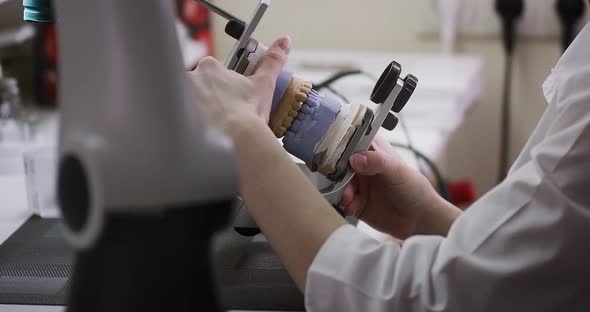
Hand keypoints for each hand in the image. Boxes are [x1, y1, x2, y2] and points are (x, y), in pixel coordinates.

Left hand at [188, 36, 290, 136]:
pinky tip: (206, 134)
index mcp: (209, 67)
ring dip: (200, 112)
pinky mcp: (177, 118)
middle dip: (210, 99)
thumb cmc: (248, 112)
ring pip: (190, 103)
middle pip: (199, 87)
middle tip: (226, 113)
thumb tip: (284, 41)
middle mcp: (190, 79)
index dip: (224, 86)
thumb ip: (273, 61)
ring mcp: (180, 99)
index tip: (232, 98)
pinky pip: (183, 121)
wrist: (236, 139)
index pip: (213, 72)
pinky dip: (191, 126)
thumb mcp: (264, 83)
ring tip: (217, 126)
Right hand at [340, 134, 459, 238]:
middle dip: (336, 173)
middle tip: (339, 181)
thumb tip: (356, 158)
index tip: (331, 152)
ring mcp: (357, 184)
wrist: (419, 220)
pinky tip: (352, 207)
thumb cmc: (414, 188)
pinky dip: (343, 204)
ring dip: (340, 190)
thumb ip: (378, 162)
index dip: (338, 144)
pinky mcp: (354, 202)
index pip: (350, 140)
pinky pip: (341, 201)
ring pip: (337, 183)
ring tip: (348, 199)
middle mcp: (361, 165)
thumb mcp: (398, 171)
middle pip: (338, 163)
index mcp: (372, 150)